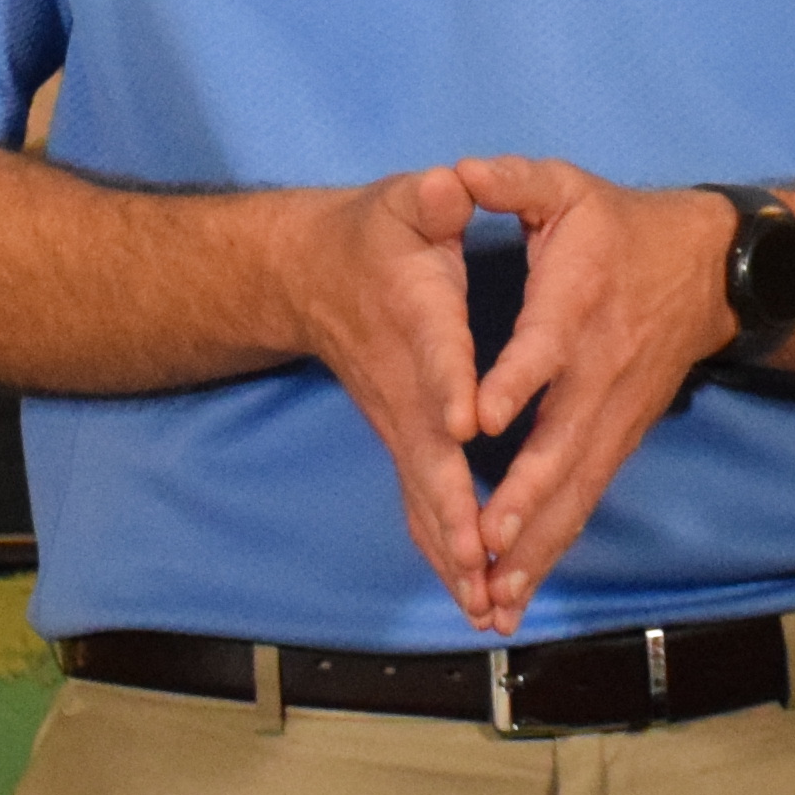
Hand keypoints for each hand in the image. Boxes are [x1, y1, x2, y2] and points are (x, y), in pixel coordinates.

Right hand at [276, 165, 498, 629]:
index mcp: (417, 322)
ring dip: (453, 555)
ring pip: (426, 498)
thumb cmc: (374, 236)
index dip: (448, 385)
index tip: (463, 426)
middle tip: (480, 563)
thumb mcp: (404, 201)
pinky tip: (477, 603)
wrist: (308, 278)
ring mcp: (402, 426)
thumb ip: (430, 199)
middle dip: (454, 511)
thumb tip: (448, 186)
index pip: (434, 358)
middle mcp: (407, 390)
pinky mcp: (405, 446)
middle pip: (429, 457)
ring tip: (486, 608)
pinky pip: (425, 510)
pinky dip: (447, 558)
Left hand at [449, 157, 737, 632]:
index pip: (544, 348)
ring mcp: (615, 415)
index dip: (511, 382)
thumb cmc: (618, 226)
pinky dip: (553, 547)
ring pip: (576, 488)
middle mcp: (600, 372)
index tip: (472, 421)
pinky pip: (586, 501)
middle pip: (564, 445)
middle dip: (525, 496)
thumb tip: (459, 172)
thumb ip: (512, 181)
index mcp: (578, 305)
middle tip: (486, 540)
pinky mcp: (620, 440)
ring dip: (538, 544)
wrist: (709, 269)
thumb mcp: (565, 186)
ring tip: (498, 596)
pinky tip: (519, 589)